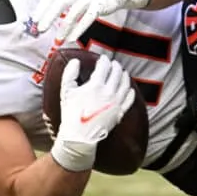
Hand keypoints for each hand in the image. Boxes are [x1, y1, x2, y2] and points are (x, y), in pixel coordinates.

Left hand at [31, 0, 150, 42]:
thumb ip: (64, 1)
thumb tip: (46, 18)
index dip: (42, 6)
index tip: (34, 19)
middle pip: (60, 2)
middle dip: (49, 16)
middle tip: (40, 29)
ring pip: (74, 12)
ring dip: (64, 27)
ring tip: (58, 39)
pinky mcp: (101, 5)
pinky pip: (88, 18)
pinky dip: (79, 29)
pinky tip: (72, 38)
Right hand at [50, 55, 135, 170]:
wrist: (79, 136)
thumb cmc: (71, 114)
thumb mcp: (66, 91)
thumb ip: (69, 73)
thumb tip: (75, 61)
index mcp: (96, 85)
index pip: (104, 67)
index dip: (103, 60)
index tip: (102, 59)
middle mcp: (109, 92)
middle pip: (117, 73)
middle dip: (115, 66)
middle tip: (113, 64)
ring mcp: (116, 103)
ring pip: (125, 84)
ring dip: (124, 76)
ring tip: (122, 72)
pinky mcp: (120, 112)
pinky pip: (130, 99)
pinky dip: (131, 92)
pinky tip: (129, 89)